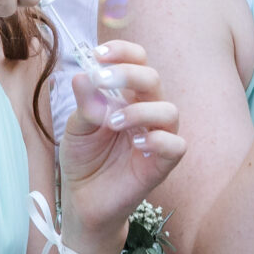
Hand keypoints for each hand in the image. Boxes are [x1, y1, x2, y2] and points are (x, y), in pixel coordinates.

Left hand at [57, 39, 184, 246]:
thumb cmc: (84, 160)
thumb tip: (83, 75)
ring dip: (140, 110)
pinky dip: (159, 140)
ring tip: (111, 123)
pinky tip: (137, 144)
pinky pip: (176, 145)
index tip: (98, 54)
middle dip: (128, 74)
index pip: (138, 62)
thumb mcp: (77, 128)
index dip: (123, 52)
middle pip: (153, 79)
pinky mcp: (163, 164)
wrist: (83, 201)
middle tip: (100, 80)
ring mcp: (157, 137)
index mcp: (127, 97)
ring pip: (169, 110)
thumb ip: (85, 103)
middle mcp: (147, 112)